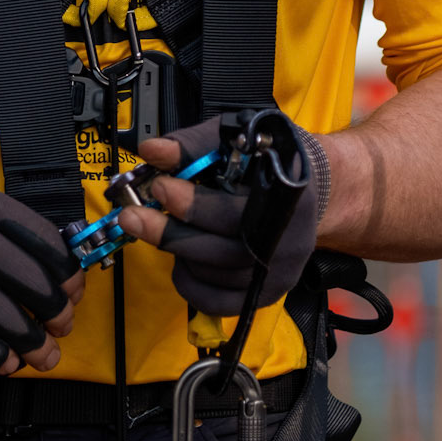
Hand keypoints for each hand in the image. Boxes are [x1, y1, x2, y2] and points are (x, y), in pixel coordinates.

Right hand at [0, 183, 82, 374]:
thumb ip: (5, 235)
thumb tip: (61, 280)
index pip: (45, 240)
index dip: (68, 273)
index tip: (74, 293)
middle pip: (33, 281)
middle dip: (56, 313)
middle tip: (61, 329)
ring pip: (7, 316)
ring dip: (32, 343)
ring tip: (43, 357)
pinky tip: (7, 363)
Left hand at [117, 114, 320, 316]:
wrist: (309, 187)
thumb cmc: (265, 159)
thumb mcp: (235, 138)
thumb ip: (193, 145)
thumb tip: (151, 152)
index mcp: (288, 194)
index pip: (236, 212)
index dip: (194, 205)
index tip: (159, 186)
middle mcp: (291, 239)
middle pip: (225, 251)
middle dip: (172, 234)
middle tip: (133, 217)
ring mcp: (282, 271)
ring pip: (219, 278)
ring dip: (180, 255)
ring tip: (163, 230)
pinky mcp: (268, 292)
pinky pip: (220, 302)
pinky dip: (191, 285)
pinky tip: (181, 261)